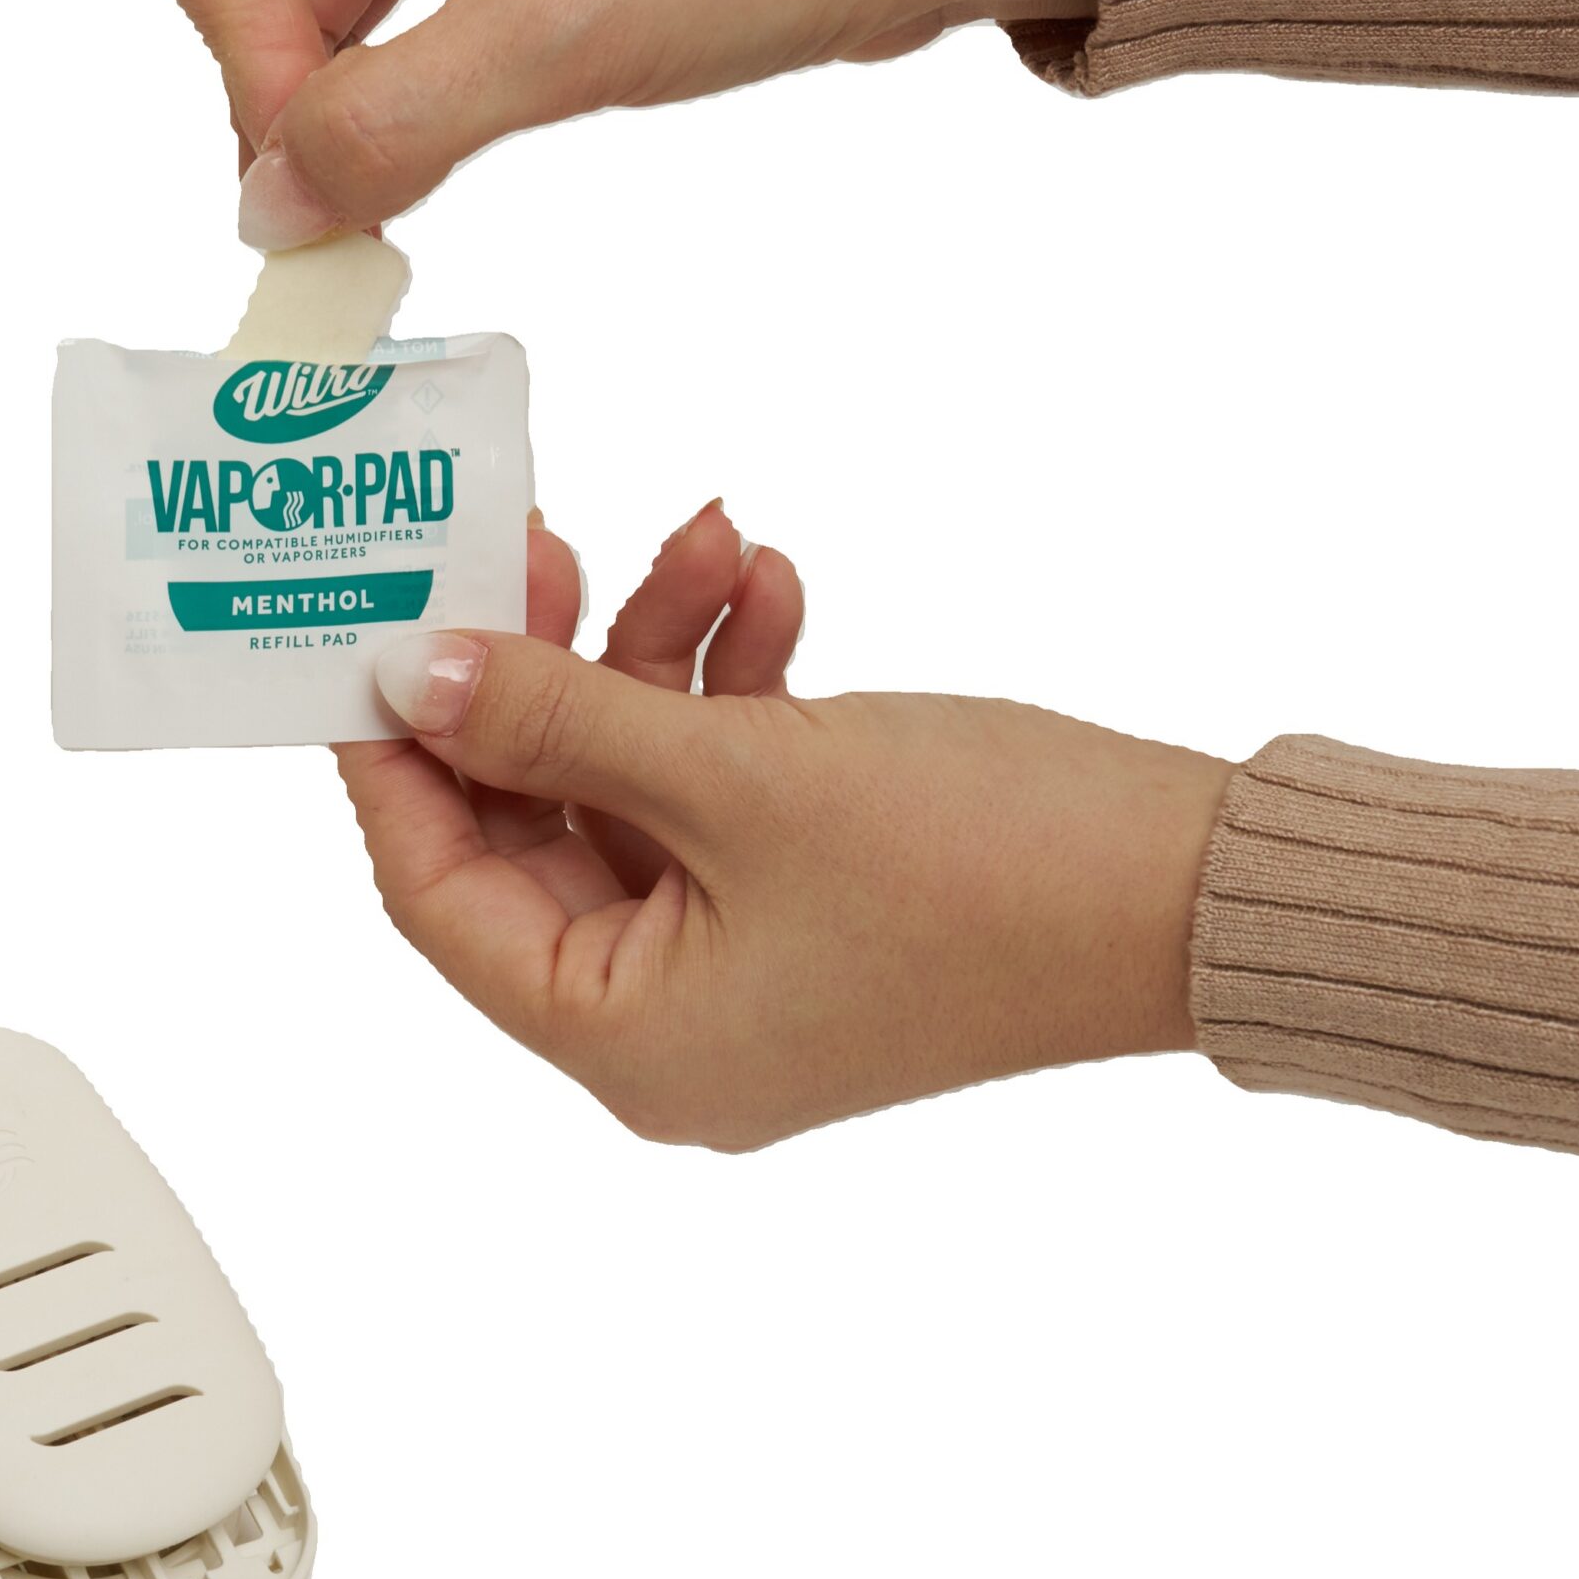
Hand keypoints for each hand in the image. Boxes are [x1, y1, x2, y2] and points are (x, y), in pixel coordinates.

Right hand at [151, 0, 1114, 245]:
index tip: (323, 181)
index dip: (248, 72)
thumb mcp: (555, 35)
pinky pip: (427, 16)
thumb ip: (386, 126)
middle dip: (298, 101)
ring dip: (364, 107)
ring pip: (345, 5)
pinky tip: (462, 145)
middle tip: (358, 222)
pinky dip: (426, 94)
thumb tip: (266, 213)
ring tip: (405, 197)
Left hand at [335, 506, 1230, 1150]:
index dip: (397, 756)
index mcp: (625, 1041)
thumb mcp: (741, 775)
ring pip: (633, 784)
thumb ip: (558, 721)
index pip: (440, 893)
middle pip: (533, 824)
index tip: (376, 627)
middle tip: (539, 543)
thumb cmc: (988, 864)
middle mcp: (669, 1024)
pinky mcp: (810, 903)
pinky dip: (733, 687)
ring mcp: (743, 964)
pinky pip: (721, 787)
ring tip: (700, 537)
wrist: (1202, 888)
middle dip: (542, 670)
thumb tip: (418, 676)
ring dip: (657, 653)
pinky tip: (771, 585)